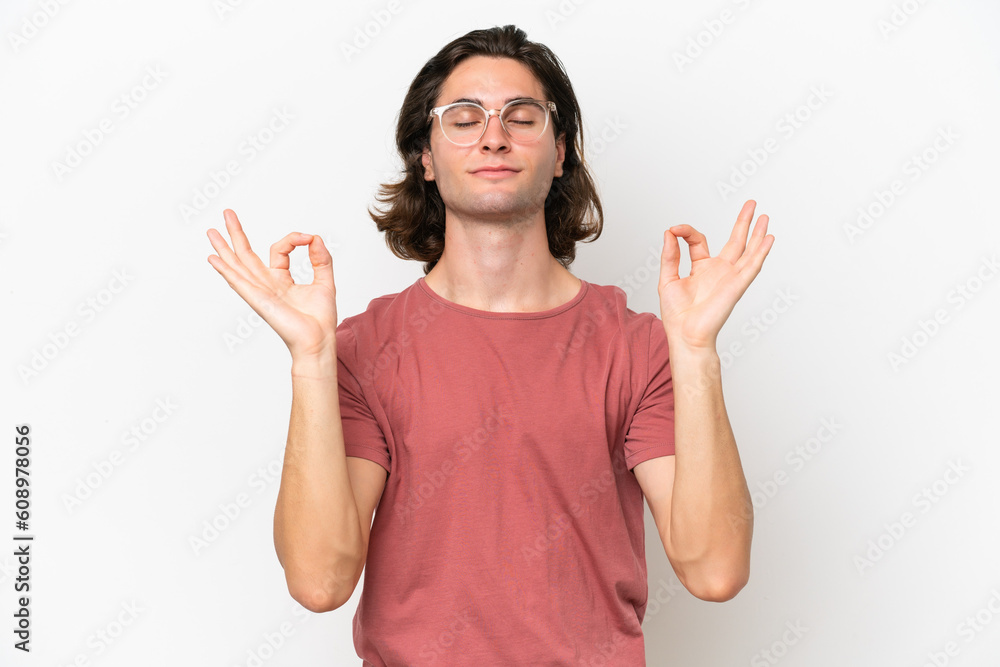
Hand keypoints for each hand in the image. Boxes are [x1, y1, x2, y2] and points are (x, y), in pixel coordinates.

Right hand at [206, 209, 337, 359]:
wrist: (318, 340)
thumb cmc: (320, 319)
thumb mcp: (325, 281)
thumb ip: (321, 258)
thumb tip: (315, 238)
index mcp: (281, 280)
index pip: (279, 250)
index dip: (294, 239)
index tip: (309, 239)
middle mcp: (267, 285)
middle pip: (246, 255)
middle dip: (236, 233)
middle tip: (227, 213)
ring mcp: (260, 292)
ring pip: (238, 265)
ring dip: (224, 248)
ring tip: (211, 231)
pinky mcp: (258, 300)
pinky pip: (239, 282)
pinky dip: (226, 270)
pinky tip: (214, 259)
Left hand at [658, 200, 774, 351]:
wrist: (685, 335)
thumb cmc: (677, 314)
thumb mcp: (668, 278)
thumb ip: (670, 255)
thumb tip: (669, 232)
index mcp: (702, 268)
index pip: (698, 241)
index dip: (686, 231)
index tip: (674, 229)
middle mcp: (719, 271)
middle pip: (735, 241)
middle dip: (743, 222)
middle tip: (751, 204)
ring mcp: (730, 277)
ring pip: (748, 251)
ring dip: (757, 233)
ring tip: (764, 216)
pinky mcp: (736, 285)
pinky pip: (751, 266)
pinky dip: (760, 252)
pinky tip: (768, 239)